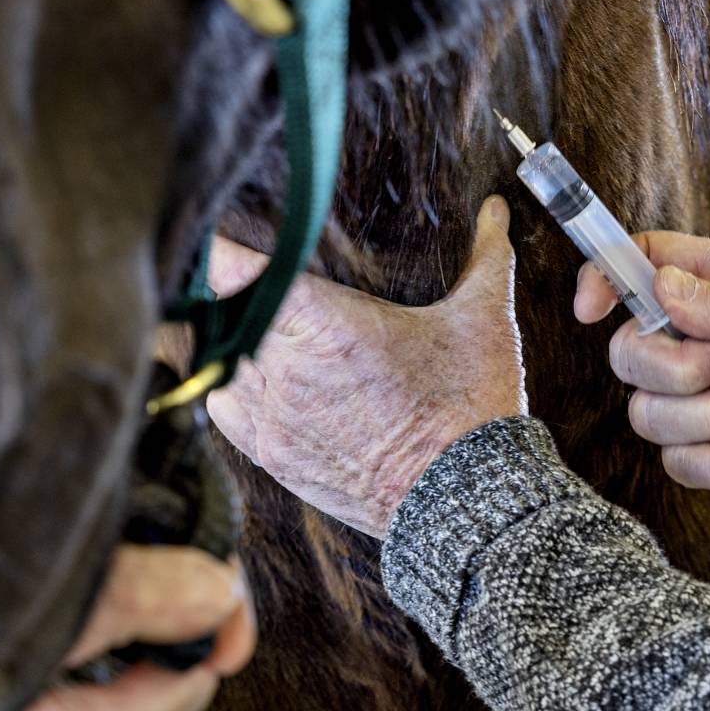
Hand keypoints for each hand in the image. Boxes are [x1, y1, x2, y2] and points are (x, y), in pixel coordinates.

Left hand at [204, 197, 525, 536]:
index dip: (215, 250)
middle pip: (217, 315)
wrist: (465, 499)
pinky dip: (234, 389)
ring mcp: (274, 417)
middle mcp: (286, 368)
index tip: (213, 239)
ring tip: (254, 330)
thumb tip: (496, 211)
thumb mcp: (484, 321)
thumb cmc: (472, 407)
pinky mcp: (274, 456)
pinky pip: (226, 410)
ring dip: (230, 344)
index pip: (231, 271)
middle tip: (238, 279)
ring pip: (217, 363)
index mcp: (324, 321)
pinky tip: (262, 380)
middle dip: (227, 296)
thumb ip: (485, 258)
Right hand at [576, 234, 709, 502]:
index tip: (592, 310)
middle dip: (675, 370)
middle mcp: (702, 338)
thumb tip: (661, 286)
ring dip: (706, 420)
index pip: (641, 264)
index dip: (605, 278)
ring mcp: (704, 396)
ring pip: (646, 414)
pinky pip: (677, 464)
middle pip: (627, 351)